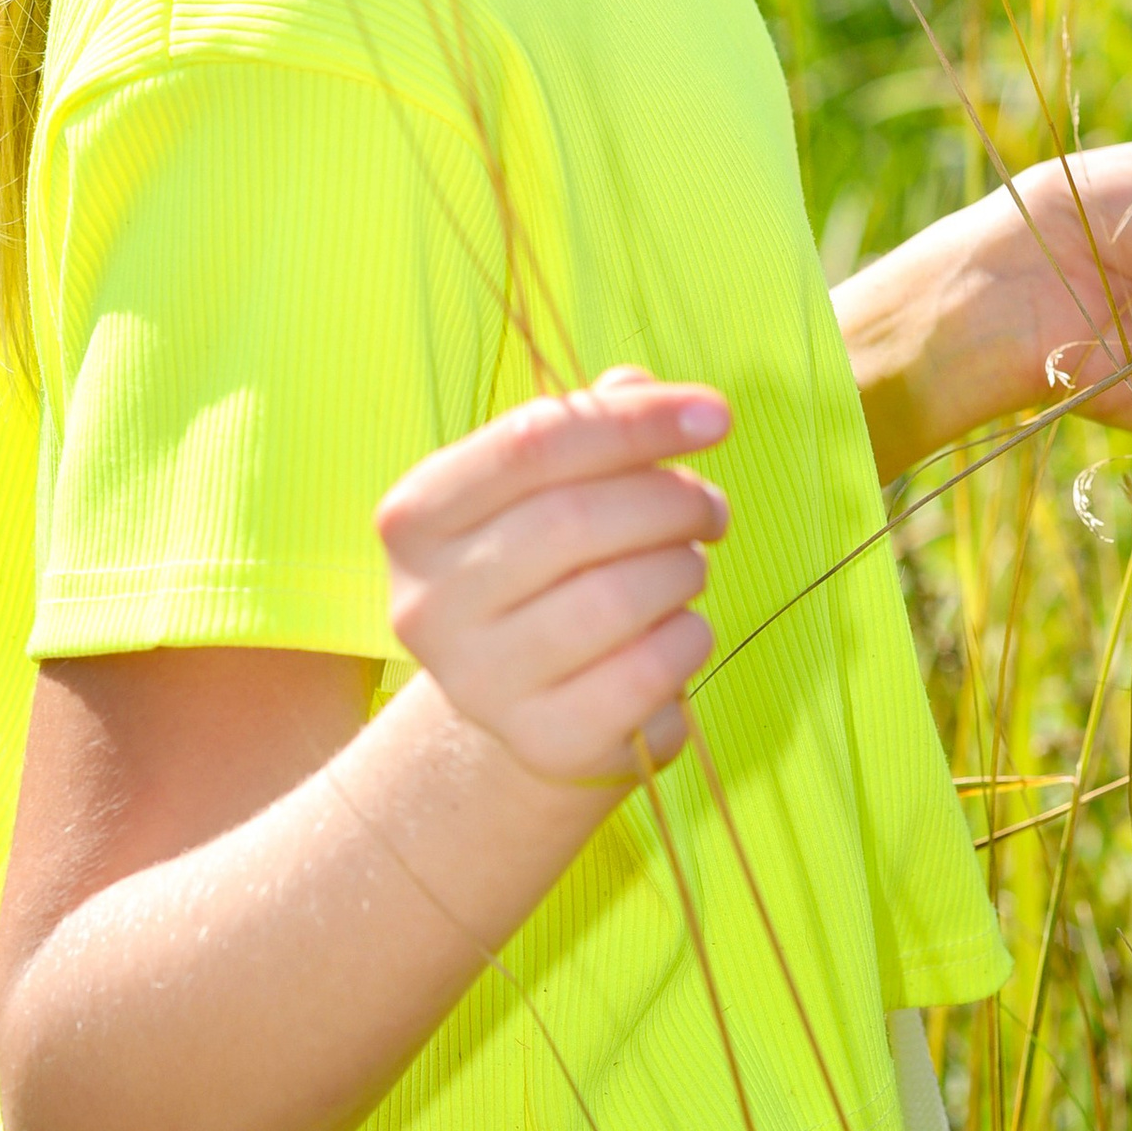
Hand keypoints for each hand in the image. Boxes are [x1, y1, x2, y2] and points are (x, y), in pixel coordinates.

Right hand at [377, 370, 729, 786]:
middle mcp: (428, 602)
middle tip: (709, 507)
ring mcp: (479, 682)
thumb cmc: (543, 567)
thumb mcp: (547, 489)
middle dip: (670, 500)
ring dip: (682, 569)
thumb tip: (642, 390)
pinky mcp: (543, 740)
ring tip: (688, 565)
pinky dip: (688, 637)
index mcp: (416, 517)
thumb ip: (590, 428)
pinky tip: (681, 628)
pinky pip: (647, 671)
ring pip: (616, 599)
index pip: (533, 442)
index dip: (635, 422)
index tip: (715, 416)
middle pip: (576, 521)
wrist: (522, 698)